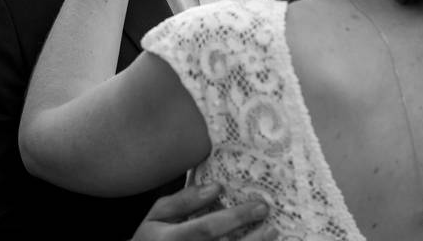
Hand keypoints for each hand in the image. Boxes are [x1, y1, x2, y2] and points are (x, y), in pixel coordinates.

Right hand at [131, 183, 276, 240]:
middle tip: (272, 223)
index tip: (258, 206)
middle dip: (253, 238)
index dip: (234, 217)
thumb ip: (183, 201)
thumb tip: (215, 187)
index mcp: (172, 239)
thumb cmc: (150, 240)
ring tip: (272, 235)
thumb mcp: (155, 216)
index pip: (208, 228)